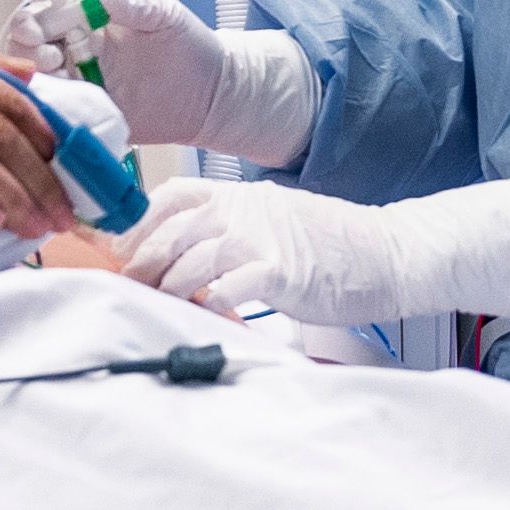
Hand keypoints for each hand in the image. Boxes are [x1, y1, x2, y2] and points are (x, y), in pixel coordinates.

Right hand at [5, 0, 315, 167]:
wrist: (215, 92)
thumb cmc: (189, 46)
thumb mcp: (163, 14)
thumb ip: (134, 3)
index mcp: (88, 24)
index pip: (44, 16)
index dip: (33, 19)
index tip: (38, 25)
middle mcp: (78, 55)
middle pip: (29, 50)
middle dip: (27, 49)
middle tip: (50, 54)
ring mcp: (83, 88)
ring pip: (40, 83)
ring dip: (37, 78)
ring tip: (58, 74)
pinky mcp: (93, 118)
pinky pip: (61, 116)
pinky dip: (52, 110)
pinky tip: (60, 105)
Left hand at [119, 175, 509, 329]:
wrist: (388, 254)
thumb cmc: (331, 246)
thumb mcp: (274, 220)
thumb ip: (232, 228)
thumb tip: (182, 254)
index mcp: (241, 195)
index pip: (172, 195)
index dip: (138, 221)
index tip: (121, 248)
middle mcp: (246, 210)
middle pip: (172, 229)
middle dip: (143, 260)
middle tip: (132, 284)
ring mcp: (263, 239)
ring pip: (192, 258)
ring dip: (169, 285)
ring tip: (162, 303)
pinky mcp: (281, 272)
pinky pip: (227, 287)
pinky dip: (207, 303)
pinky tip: (205, 314)